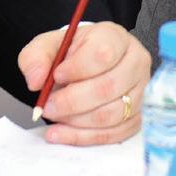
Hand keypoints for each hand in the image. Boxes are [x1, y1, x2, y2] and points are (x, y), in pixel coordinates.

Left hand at [19, 21, 150, 146]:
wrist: (87, 67)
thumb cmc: (71, 55)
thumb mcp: (48, 46)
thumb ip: (35, 58)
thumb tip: (35, 81)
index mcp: (115, 38)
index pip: (102, 54)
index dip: (77, 69)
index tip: (55, 76)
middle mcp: (135, 63)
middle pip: (108, 88)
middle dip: (71, 102)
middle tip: (47, 106)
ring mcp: (140, 91)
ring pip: (111, 114)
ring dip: (76, 122)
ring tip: (54, 117)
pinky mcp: (137, 116)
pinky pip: (114, 134)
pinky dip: (84, 137)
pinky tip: (61, 133)